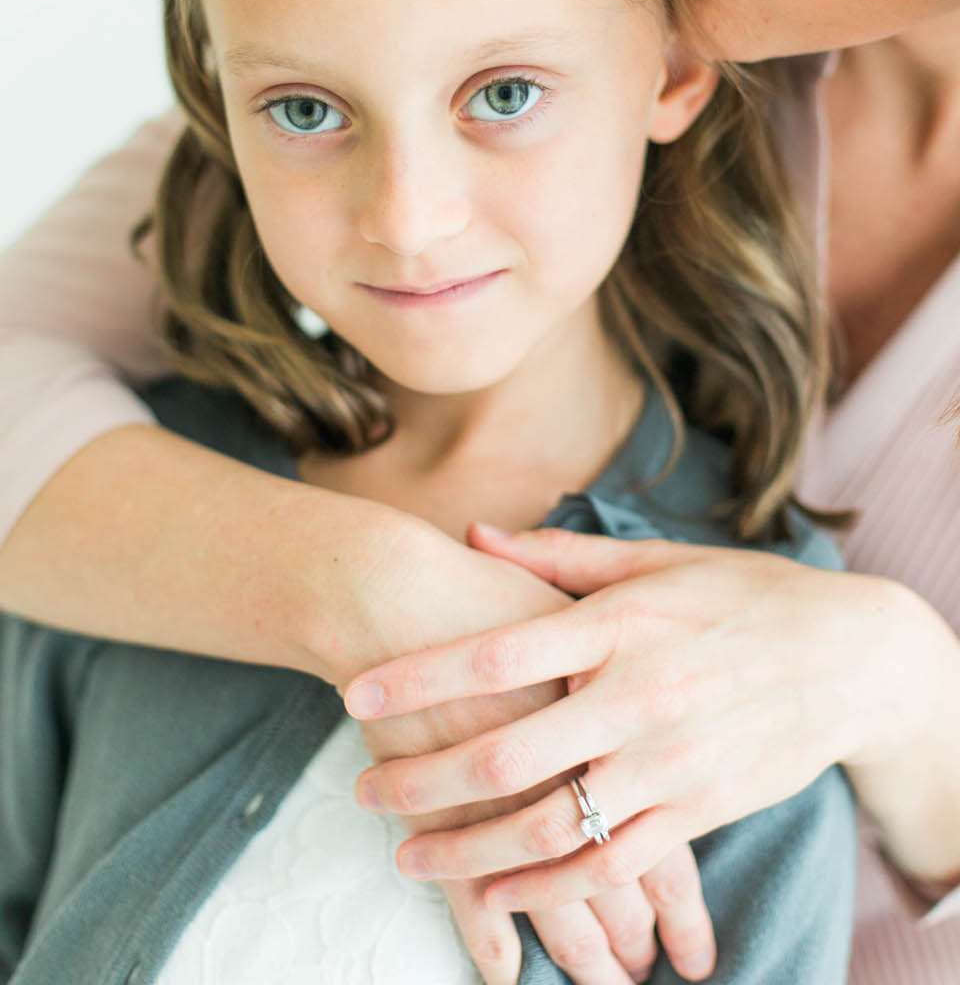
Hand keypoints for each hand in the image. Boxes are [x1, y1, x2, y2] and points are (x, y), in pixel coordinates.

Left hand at [351, 523, 714, 981]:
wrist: (851, 657)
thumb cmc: (745, 595)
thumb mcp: (657, 559)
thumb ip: (561, 556)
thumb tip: (475, 534)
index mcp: (618, 624)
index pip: (499, 651)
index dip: (420, 674)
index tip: (356, 690)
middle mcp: (636, 696)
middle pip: (506, 753)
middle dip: (421, 779)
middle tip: (363, 789)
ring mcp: (667, 761)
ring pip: (548, 825)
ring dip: (467, 850)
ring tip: (406, 856)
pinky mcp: (698, 811)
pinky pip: (610, 865)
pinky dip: (549, 890)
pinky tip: (499, 898)